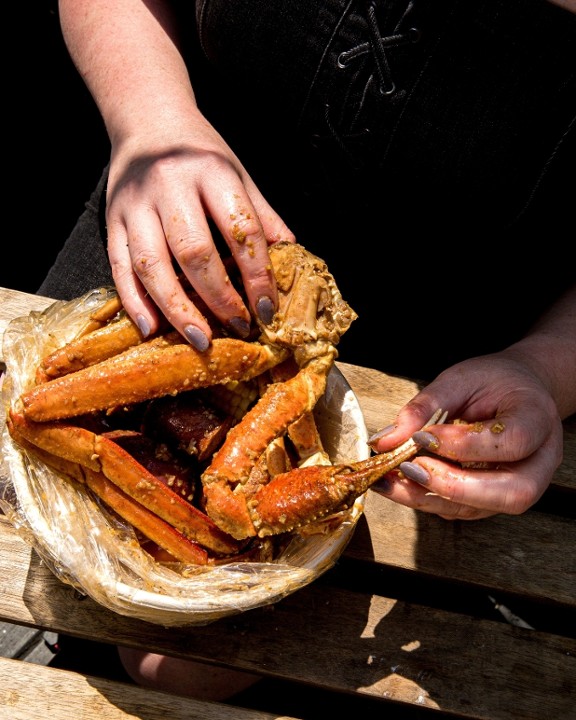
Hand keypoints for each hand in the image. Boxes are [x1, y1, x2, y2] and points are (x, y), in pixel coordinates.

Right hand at [106, 112, 294, 348]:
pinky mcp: (111, 219)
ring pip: (152, 265)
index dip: (257, 275)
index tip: (267, 309)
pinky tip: (151, 329)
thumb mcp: (239, 175)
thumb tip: (292, 261)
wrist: (148, 120)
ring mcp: (134, 204)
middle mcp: (169, 185)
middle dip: (219, 298)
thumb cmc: (201, 154)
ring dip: (177, 309)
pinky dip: (134, 302)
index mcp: (211, 171)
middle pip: (194, 252)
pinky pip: (119, 267)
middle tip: (238, 327)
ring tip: (201, 339)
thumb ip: (263, 218)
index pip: (241, 231)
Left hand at [368, 352, 563, 519]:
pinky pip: (463, 510)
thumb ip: (425, 407)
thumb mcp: (458, 380)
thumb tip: (385, 440)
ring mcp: (522, 485)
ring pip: (482, 508)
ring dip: (430, 498)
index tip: (423, 436)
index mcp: (538, 420)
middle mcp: (539, 461)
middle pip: (510, 492)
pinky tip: (399, 484)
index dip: (465, 444)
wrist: (516, 390)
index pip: (511, 441)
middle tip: (409, 468)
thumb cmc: (491, 381)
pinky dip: (427, 499)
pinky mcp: (495, 499)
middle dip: (453, 486)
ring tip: (390, 481)